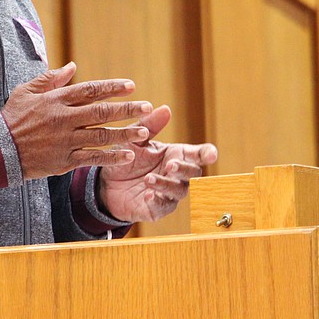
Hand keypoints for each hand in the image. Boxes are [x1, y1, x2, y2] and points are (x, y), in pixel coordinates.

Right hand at [2, 62, 154, 179]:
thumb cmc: (13, 118)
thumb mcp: (26, 91)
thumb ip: (50, 78)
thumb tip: (72, 67)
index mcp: (56, 100)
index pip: (90, 90)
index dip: (112, 87)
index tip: (131, 86)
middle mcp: (64, 119)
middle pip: (102, 112)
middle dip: (127, 109)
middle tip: (147, 107)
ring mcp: (65, 141)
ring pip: (102, 136)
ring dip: (125, 133)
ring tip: (144, 132)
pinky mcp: (64, 160)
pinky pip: (93, 158)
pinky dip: (111, 157)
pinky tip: (128, 155)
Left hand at [97, 105, 217, 222]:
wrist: (106, 183)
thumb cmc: (126, 158)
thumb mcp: (135, 139)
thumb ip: (149, 126)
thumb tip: (165, 109)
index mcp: (176, 155)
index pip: (197, 154)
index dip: (207, 154)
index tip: (211, 154)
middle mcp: (176, 175)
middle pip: (192, 173)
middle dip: (184, 169)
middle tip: (171, 165)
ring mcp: (169, 193)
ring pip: (179, 191)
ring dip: (166, 184)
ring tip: (149, 179)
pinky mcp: (157, 209)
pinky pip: (163, 207)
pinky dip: (157, 201)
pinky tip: (148, 195)